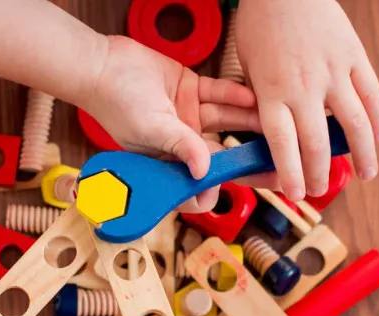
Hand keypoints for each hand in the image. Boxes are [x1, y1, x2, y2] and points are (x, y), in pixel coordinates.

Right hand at [80, 35, 262, 211]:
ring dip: (249, 124)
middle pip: (219, 157)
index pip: (194, 185)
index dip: (212, 188)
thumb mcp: (149, 129)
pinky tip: (252, 99)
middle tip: (275, 163)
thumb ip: (180, 147)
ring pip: (225, 124)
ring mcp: (188, 118)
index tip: (229, 184)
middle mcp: (180, 144)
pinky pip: (219, 96)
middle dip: (247, 161)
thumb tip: (203, 172)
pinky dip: (235, 97)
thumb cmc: (114, 103)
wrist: (102, 64)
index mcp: (165, 163)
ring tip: (276, 125)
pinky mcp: (192, 91)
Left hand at [237, 0, 378, 199]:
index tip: (297, 193)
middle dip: (321, 173)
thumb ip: (261, 103)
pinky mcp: (353, 57)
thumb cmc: (260, 26)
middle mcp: (304, 88)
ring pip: (354, 123)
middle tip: (322, 190)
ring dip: (362, 154)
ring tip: (366, 174)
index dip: (292, 173)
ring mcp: (332, 72)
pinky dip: (378, 118)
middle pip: (317, 142)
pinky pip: (371, 93)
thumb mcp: (246, 69)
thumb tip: (272, 138)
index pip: (283, 145)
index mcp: (272, 93)